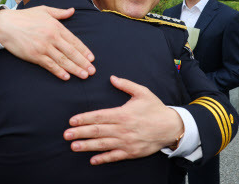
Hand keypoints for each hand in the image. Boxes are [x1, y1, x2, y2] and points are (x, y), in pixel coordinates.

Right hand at [0, 6, 94, 79]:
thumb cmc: (24, 17)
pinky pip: (49, 65)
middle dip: (83, 62)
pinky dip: (58, 71)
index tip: (91, 58)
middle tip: (92, 71)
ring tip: (84, 75)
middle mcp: (51, 37)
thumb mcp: (44, 10)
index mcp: (56, 26)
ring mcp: (43, 47)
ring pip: (62, 60)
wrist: (5, 24)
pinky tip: (66, 77)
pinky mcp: (34, 55)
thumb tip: (72, 11)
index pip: (74, 40)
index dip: (83, 50)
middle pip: (71, 52)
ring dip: (74, 69)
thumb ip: (60, 12)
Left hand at [64, 76, 183, 164]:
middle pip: (97, 131)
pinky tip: (92, 159)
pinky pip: (115, 156)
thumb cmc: (155, 108)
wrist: (171, 127)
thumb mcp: (142, 92)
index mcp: (123, 114)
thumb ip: (126, 85)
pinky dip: (103, 158)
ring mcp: (126, 142)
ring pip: (103, 144)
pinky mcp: (132, 152)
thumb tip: (112, 78)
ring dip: (87, 146)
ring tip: (73, 146)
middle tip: (66, 134)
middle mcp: (122, 129)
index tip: (72, 120)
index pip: (99, 116)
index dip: (84, 118)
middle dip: (80, 133)